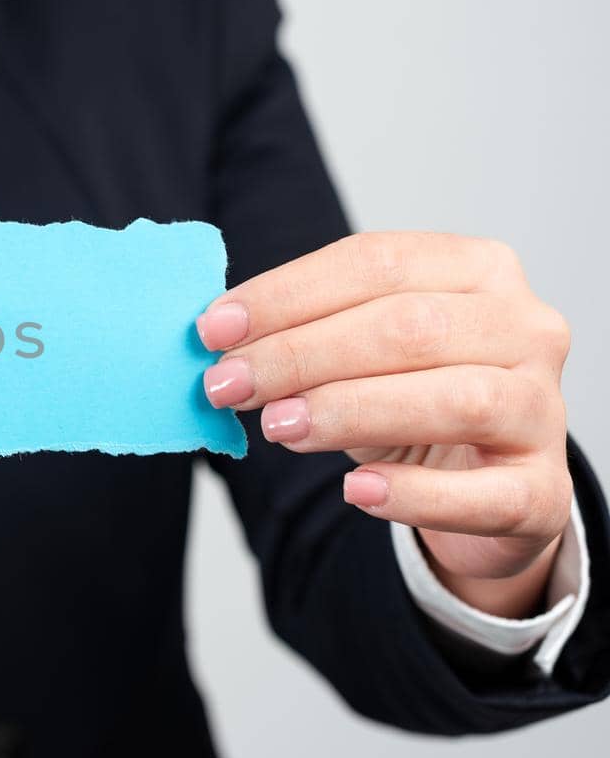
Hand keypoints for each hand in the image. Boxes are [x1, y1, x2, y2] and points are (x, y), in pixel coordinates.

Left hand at [196, 232, 572, 617]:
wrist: (481, 483)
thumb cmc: (406, 396)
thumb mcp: (354, 350)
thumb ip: (299, 332)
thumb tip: (213, 336)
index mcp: (476, 270)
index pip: (377, 262)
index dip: (287, 294)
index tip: (213, 330)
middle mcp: (524, 328)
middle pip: (408, 328)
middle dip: (301, 355)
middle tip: (227, 385)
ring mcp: (543, 410)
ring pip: (456, 400)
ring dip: (350, 411)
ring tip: (276, 427)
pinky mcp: (544, 491)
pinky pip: (485, 494)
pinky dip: (415, 495)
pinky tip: (356, 491)